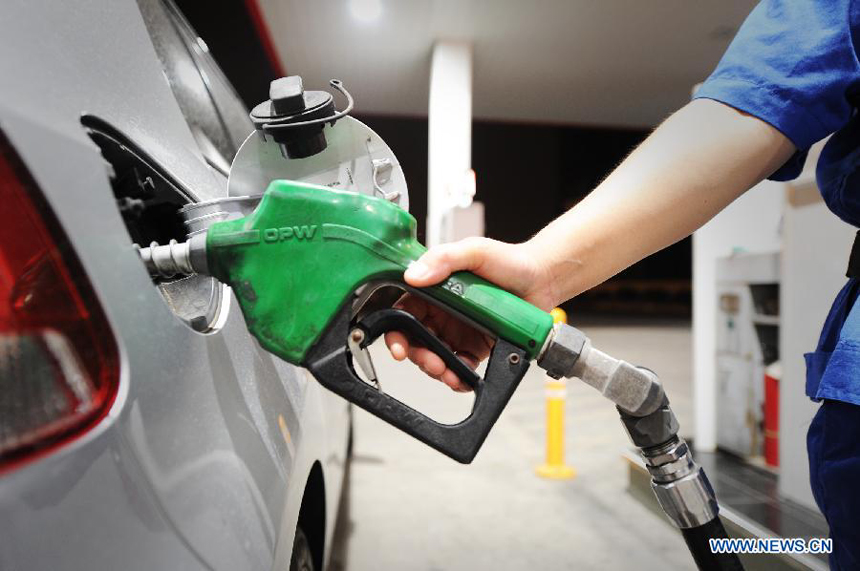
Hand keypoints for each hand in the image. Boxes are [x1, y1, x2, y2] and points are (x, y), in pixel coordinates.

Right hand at [384, 237, 556, 390]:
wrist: (543, 279)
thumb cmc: (509, 260)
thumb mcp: (474, 251)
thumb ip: (443, 258)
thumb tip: (413, 275)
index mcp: (433, 289)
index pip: (403, 311)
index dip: (396, 332)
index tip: (398, 347)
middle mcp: (441, 312)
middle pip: (416, 340)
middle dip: (419, 356)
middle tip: (431, 363)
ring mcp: (458, 331)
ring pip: (435, 357)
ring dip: (437, 369)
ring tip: (448, 373)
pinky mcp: (476, 347)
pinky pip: (461, 366)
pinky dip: (458, 376)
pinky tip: (462, 378)